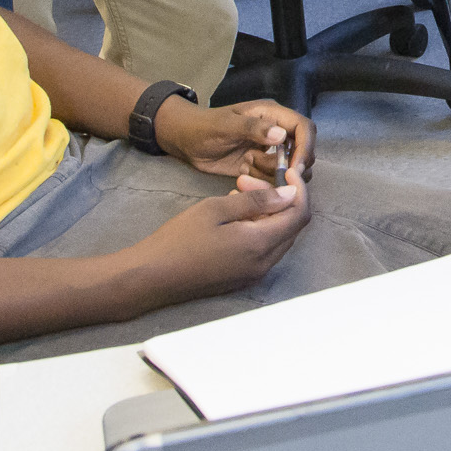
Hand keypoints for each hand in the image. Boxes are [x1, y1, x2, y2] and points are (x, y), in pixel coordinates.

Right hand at [126, 178, 313, 300]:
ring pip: (276, 237)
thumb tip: (289, 193)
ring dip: (265, 213)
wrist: (150, 277)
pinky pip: (261, 250)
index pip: (300, 215)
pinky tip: (232, 216)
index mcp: (260, 246)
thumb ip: (257, 201)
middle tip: (246, 182)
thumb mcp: (217, 209)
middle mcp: (263, 264)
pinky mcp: (240, 278)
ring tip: (236, 193)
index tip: (285, 171)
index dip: (298, 190)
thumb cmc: (179, 239)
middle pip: (290, 227)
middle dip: (278, 199)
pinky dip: (256, 229)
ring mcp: (252, 274)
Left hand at [157, 97, 316, 183]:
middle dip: (292, 167)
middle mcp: (274, 133)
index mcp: (272, 116)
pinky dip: (262, 184)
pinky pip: (271, 180)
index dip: (306, 147)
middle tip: (275, 178)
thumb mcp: (226, 125)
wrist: (184, 141)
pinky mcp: (258, 167)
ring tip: (248, 168)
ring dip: (273, 176)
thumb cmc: (204, 127)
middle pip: (301, 150)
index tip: (296, 168)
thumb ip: (253, 128)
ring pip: (288, 169)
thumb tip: (281, 135)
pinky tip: (242, 176)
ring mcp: (267, 151)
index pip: (303, 128)